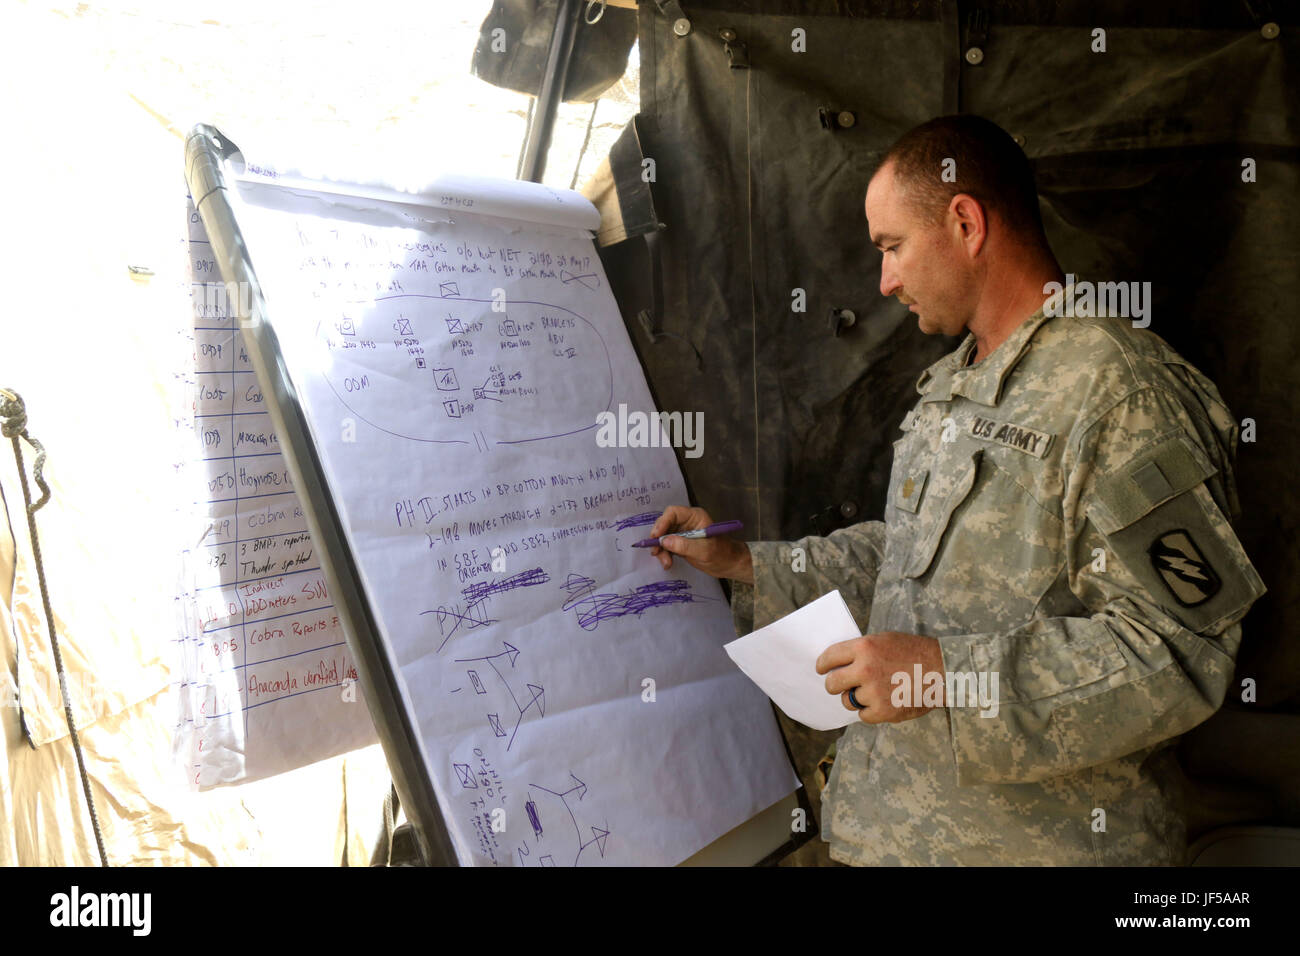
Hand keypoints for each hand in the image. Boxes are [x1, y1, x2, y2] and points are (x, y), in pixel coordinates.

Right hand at [648, 505, 752, 583]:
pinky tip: (667, 563)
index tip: (656, 536)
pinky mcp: (681, 543)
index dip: (662, 522)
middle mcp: (687, 522)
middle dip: (659, 539)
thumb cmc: (722, 554)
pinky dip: (664, 554)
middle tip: (656, 552)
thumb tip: (664, 541)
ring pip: (664, 536)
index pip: (673, 513)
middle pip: (665, 524)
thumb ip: (684, 545)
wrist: (729, 565)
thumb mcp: (704, 551)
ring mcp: (683, 533)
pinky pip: (667, 546)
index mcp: (695, 517)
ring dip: (661, 549)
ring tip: (666, 563)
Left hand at [815, 631, 944, 723]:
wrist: (943, 670)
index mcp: (864, 648)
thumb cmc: (915, 652)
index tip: (822, 670)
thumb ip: (862, 651)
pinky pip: (863, 716)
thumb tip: (840, 664)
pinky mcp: (884, 711)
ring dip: (856, 698)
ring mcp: (874, 692)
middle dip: (835, 685)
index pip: (829, 658)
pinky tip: (884, 701)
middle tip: (843, 685)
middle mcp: (865, 670)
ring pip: (848, 701)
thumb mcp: (885, 640)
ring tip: (874, 691)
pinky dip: (871, 711)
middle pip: (832, 684)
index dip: (823, 665)